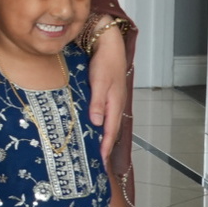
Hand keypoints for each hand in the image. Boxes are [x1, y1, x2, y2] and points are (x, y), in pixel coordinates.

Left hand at [88, 24, 128, 156]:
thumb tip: (96, 123)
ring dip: (102, 136)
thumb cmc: (104, 62)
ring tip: (94, 149)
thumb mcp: (100, 82)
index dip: (105, 146)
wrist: (109, 45)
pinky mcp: (107, 95)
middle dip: (105, 146)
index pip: (110, 131)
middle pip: (111, 130)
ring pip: (108, 123)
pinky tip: (92, 127)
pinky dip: (100, 124)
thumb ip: (98, 102)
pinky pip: (105, 114)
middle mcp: (115, 104)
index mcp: (115, 104)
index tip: (100, 161)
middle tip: (96, 161)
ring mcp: (112, 100)